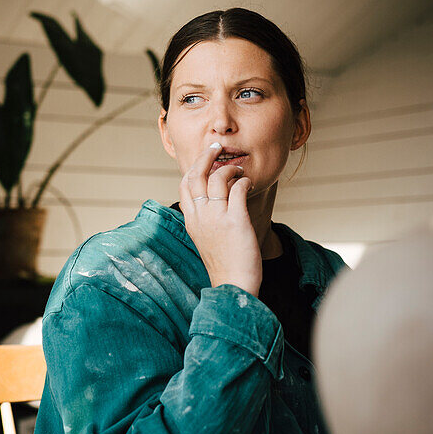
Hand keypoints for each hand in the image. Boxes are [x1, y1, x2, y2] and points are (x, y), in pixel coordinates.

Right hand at [179, 142, 261, 296]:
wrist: (233, 285)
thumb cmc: (224, 264)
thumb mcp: (205, 239)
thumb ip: (204, 219)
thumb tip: (211, 201)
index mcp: (191, 220)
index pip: (184, 184)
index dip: (193, 167)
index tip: (204, 160)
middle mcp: (200, 216)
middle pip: (196, 175)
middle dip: (206, 156)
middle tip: (217, 148)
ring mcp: (217, 218)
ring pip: (217, 178)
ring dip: (230, 168)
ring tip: (239, 171)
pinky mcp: (236, 221)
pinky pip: (238, 189)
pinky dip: (244, 180)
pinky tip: (249, 183)